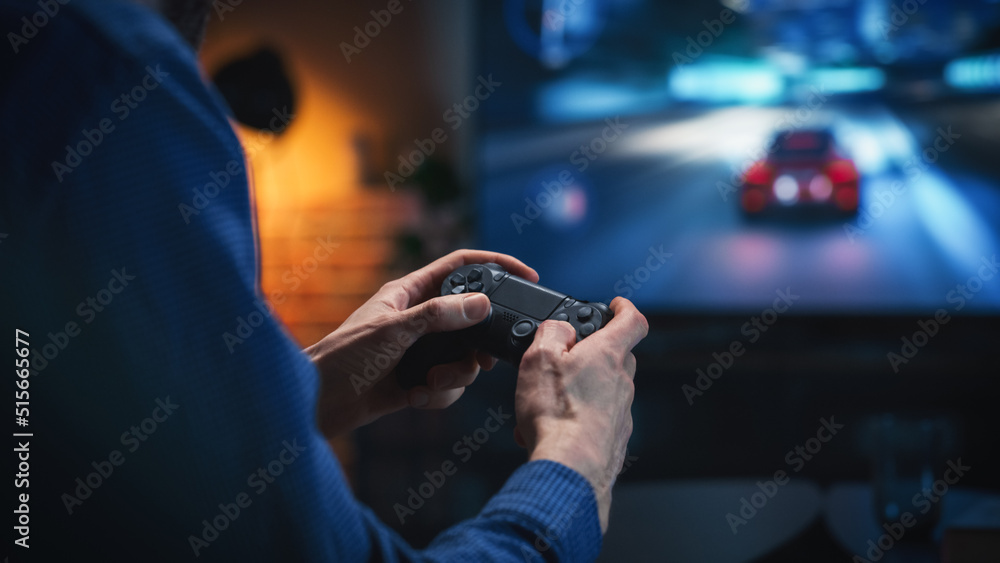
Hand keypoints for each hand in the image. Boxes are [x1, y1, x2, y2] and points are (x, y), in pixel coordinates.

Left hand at [305, 250, 537, 437]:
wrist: (317, 405)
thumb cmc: (341, 358)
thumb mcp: (392, 332)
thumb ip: (437, 316)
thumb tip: (481, 304)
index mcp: (410, 293)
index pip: (461, 267)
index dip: (496, 265)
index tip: (527, 275)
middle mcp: (420, 319)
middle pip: (472, 319)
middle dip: (479, 344)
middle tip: (481, 360)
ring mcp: (421, 351)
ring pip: (465, 357)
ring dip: (455, 376)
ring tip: (430, 385)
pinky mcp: (419, 380)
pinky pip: (450, 385)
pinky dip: (439, 395)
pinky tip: (415, 399)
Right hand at [513, 297, 647, 532]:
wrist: (571, 469)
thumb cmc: (556, 414)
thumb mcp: (539, 358)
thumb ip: (552, 333)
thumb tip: (560, 329)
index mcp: (608, 354)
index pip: (632, 320)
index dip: (624, 308)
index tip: (615, 305)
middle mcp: (622, 382)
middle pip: (617, 356)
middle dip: (593, 354)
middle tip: (563, 360)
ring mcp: (621, 412)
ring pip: (602, 391)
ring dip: (576, 392)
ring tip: (540, 407)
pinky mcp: (614, 438)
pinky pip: (596, 419)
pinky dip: (575, 419)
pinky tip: (549, 431)